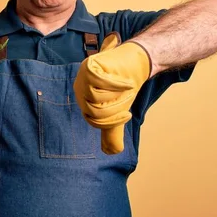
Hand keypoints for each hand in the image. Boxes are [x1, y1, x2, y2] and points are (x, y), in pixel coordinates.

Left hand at [74, 33, 150, 154]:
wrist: (137, 64)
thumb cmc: (126, 88)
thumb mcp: (118, 112)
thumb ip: (111, 131)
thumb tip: (110, 153)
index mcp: (83, 100)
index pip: (94, 120)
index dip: (113, 120)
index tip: (127, 114)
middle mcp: (79, 89)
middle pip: (96, 111)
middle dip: (117, 107)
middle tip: (127, 97)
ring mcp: (82, 76)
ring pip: (98, 98)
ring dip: (118, 95)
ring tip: (125, 86)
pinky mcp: (89, 67)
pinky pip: (101, 83)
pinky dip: (117, 84)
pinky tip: (126, 81)